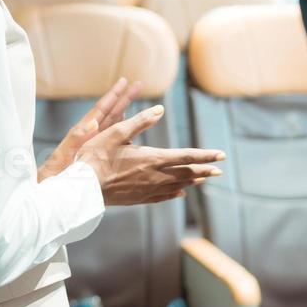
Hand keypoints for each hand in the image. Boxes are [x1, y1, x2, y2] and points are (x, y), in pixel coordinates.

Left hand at [37, 77, 148, 181]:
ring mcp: (92, 142)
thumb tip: (93, 123)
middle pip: (110, 111)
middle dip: (123, 98)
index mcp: (82, 131)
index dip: (113, 95)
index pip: (101, 109)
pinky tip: (125, 125)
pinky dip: (119, 127)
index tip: (125, 81)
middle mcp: (88, 134)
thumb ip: (77, 138)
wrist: (48, 187)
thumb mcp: (64, 154)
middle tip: (137, 84)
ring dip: (122, 109)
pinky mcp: (94, 152)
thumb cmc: (54, 172)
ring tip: (132, 98)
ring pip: (111, 122)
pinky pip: (111, 136)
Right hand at [75, 104, 226, 204]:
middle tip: (218, 169)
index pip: (187, 156)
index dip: (205, 155)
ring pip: (177, 186)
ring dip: (192, 181)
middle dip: (204, 170)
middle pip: (186, 173)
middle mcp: (155, 176)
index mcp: (152, 158)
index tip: (221, 155)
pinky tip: (180, 193)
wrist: (84, 187)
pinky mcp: (139, 198)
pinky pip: (163, 197)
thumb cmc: (97, 157)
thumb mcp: (116, 133)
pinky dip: (175, 193)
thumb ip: (140, 121)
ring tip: (203, 179)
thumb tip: (159, 109)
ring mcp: (148, 189)